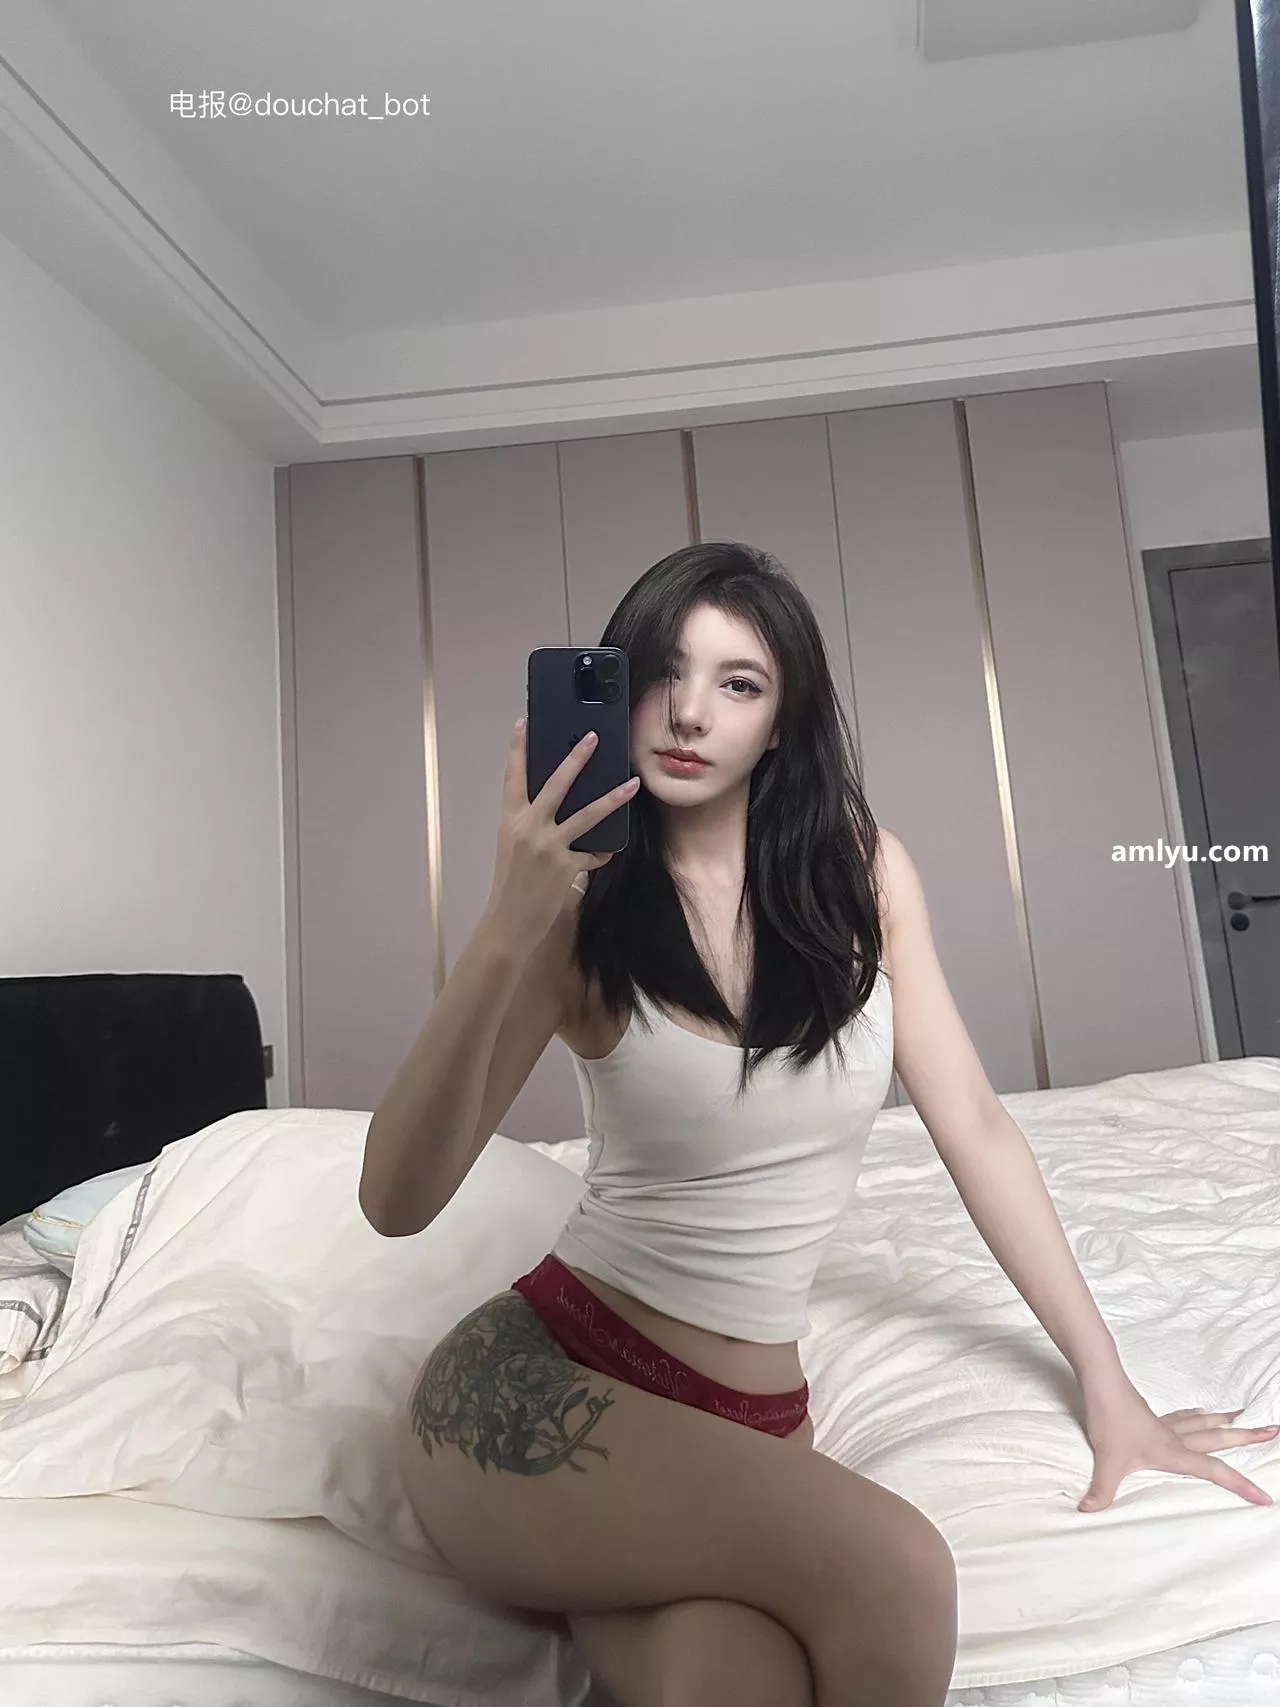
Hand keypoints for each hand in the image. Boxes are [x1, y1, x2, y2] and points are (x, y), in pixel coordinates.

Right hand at [485, 718, 638, 950]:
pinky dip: (600, 851)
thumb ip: (531, 825)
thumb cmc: (510, 883)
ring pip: (587, 814)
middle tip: (593, 738)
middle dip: (577, 758)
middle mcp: (529, 827)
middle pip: (556, 784)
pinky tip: (605, 852)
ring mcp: (549, 846)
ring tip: (632, 784)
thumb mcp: (513, 847)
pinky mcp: (567, 865)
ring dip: (613, 798)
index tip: (524, 723)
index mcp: (511, 820)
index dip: (518, 750)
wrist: (509, 921)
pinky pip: (593, 852)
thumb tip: (555, 809)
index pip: (512, 777)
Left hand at [1078, 1385, 1278, 1511]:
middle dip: (1247, 1438)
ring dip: (1226, 1422)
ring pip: (1204, 1424)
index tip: (1265, 1498)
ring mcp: (1165, 1425)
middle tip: (1274, 1431)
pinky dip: (1197, 1416)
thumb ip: (1101, 1489)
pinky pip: (1183, 1418)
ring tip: (1245, 1417)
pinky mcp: (1153, 1417)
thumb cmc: (1110, 1419)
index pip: (1214, 1472)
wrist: (1102, 1382)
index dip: (1241, 1486)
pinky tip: (1201, 1411)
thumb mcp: (1106, 1460)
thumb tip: (1086, 1511)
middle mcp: (1175, 1438)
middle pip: (1219, 1439)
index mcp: (1173, 1452)